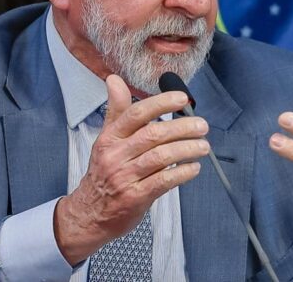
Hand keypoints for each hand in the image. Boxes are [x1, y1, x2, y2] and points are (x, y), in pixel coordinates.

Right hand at [54, 74, 208, 264]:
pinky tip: (193, 168)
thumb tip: (114, 80)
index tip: (182, 99)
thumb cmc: (103, 173)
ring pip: (161, 157)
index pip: (136, 114)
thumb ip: (116, 110)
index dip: (161, 103)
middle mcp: (116, 155)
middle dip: (182, 128)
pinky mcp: (135, 197)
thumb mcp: (106, 139)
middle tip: (202, 126)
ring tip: (203, 146)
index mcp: (110, 138)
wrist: (89, 213)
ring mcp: (125, 177)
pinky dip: (182, 173)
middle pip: (153, 135)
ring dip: (187, 149)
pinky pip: (163, 181)